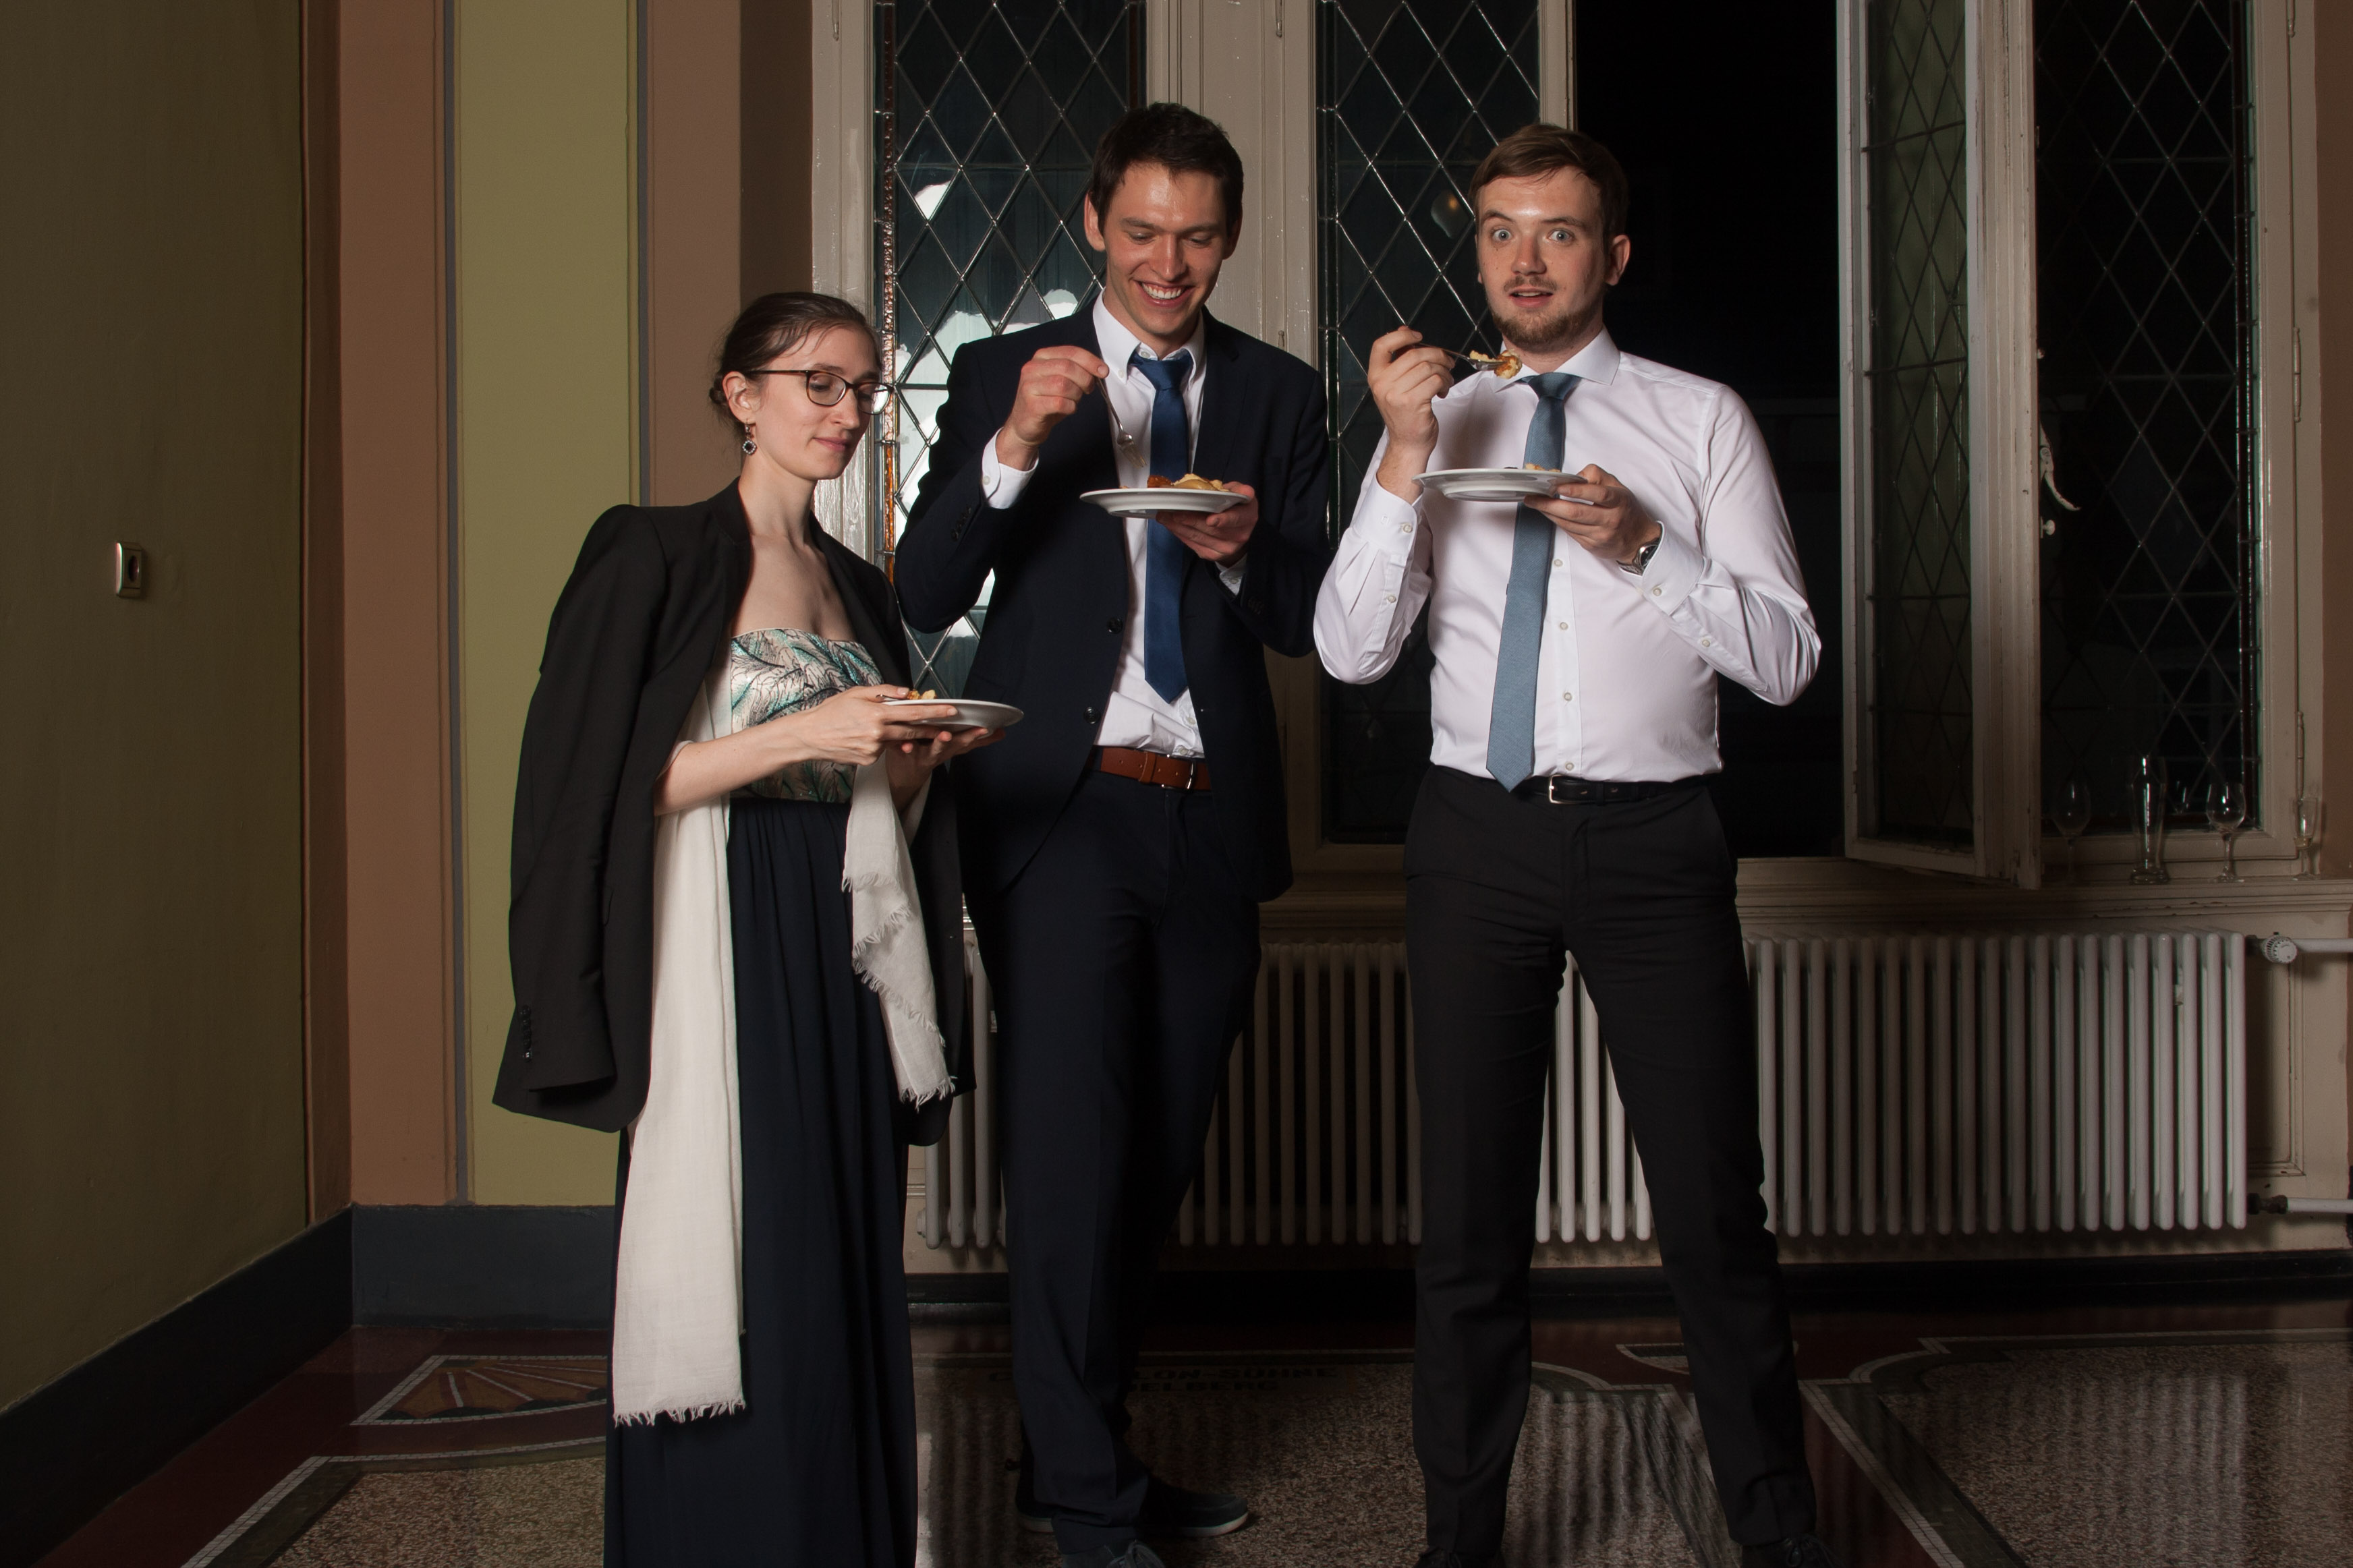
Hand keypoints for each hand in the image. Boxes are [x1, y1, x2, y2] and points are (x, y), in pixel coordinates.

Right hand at [783, 685, 955, 767]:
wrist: (810, 736)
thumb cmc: (831, 711)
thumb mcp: (857, 694)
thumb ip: (884, 692)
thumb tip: (906, 692)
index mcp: (877, 714)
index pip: (913, 712)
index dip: (935, 712)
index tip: (952, 710)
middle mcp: (878, 733)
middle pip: (913, 731)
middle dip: (931, 728)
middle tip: (947, 726)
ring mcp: (873, 749)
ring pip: (897, 741)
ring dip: (905, 736)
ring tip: (905, 729)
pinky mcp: (868, 760)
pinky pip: (883, 750)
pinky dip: (882, 743)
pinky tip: (866, 737)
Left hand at [884, 720, 1001, 807]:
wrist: (906, 776)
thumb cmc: (932, 754)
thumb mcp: (955, 747)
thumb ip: (974, 740)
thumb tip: (1001, 731)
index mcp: (951, 747)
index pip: (968, 741)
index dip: (980, 736)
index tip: (991, 729)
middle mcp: (940, 753)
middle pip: (955, 745)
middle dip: (966, 738)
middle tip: (973, 731)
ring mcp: (924, 756)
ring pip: (933, 749)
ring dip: (940, 743)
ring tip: (944, 735)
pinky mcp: (906, 756)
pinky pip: (905, 751)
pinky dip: (907, 748)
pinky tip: (907, 744)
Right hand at [997, 345, 1111, 469]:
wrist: (1024, 425)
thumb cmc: (1044, 402)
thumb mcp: (1060, 381)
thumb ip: (1075, 371)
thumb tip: (1097, 370)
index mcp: (1041, 358)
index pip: (1070, 352)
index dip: (1090, 361)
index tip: (1102, 370)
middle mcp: (1033, 369)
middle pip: (1068, 367)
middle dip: (1085, 379)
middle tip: (1088, 389)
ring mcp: (1030, 386)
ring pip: (1064, 384)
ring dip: (1076, 395)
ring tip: (1073, 400)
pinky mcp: (1032, 405)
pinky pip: (1060, 403)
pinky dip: (1070, 407)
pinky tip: (1067, 408)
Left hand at [1157, 480, 1256, 567]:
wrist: (1238, 531)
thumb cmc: (1236, 507)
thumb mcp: (1240, 493)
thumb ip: (1236, 489)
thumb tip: (1223, 488)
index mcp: (1248, 516)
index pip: (1236, 519)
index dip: (1223, 520)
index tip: (1210, 519)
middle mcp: (1240, 535)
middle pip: (1212, 530)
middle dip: (1190, 520)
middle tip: (1173, 511)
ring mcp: (1227, 548)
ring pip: (1200, 537)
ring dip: (1180, 527)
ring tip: (1165, 517)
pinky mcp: (1213, 555)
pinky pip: (1194, 545)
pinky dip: (1181, 534)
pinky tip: (1172, 526)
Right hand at [1366, 326, 1453, 497]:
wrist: (1408, 443)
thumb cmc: (1405, 415)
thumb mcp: (1396, 385)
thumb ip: (1400, 359)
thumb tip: (1405, 332)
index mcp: (1376, 376)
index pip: (1381, 345)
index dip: (1401, 335)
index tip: (1417, 336)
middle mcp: (1382, 384)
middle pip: (1414, 354)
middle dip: (1437, 355)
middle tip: (1447, 362)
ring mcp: (1396, 394)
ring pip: (1428, 366)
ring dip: (1445, 371)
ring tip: (1446, 380)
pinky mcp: (1413, 402)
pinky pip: (1436, 380)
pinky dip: (1446, 383)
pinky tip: (1443, 390)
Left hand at [1527, 464, 1661, 565]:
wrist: (1638, 540)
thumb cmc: (1627, 511)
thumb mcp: (1619, 488)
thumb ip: (1598, 477)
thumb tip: (1574, 476)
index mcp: (1619, 501)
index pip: (1597, 494)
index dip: (1577, 490)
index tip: (1558, 486)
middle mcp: (1610, 519)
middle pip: (1576, 512)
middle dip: (1550, 504)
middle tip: (1533, 497)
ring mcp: (1600, 535)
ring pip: (1569, 524)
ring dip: (1549, 513)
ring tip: (1536, 503)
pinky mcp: (1591, 546)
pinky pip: (1570, 532)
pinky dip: (1557, 521)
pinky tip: (1549, 513)